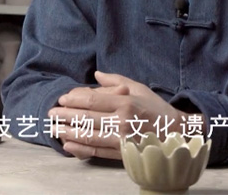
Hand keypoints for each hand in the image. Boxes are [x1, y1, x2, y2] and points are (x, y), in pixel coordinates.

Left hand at [48, 71, 186, 159]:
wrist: (177, 134)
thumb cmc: (156, 109)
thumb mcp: (139, 88)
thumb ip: (116, 81)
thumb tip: (96, 74)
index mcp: (126, 102)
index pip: (93, 100)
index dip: (74, 99)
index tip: (62, 99)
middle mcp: (123, 121)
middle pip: (87, 118)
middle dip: (65, 116)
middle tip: (50, 114)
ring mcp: (122, 139)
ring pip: (89, 136)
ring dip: (68, 132)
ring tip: (54, 129)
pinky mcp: (122, 153)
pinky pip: (97, 151)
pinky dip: (80, 148)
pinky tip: (68, 144)